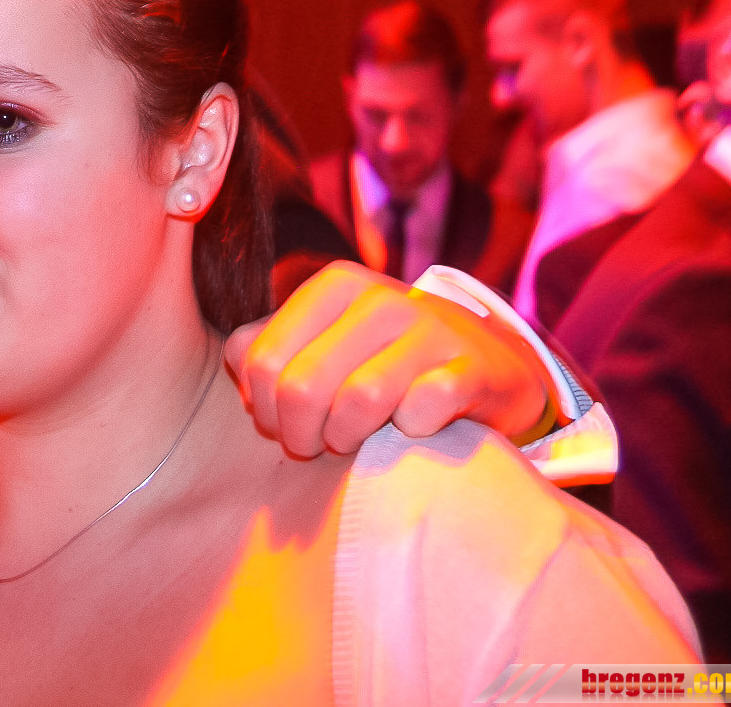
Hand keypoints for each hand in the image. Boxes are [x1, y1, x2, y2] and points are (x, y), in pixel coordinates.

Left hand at [225, 261, 549, 456]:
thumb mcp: (324, 341)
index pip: (260, 360)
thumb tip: (241, 375)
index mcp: (335, 285)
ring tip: (352, 441)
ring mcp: (431, 329)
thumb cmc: (384, 361)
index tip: (282, 424)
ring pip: (358, 400)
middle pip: (302, 386)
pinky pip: (421, 412)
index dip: (263, 408)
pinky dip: (408, 434)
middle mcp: (381, 298)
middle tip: (315, 445)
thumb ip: (266, 349)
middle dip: (299, 434)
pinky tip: (409, 430)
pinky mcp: (471, 369)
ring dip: (347, 438)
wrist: (489, 365)